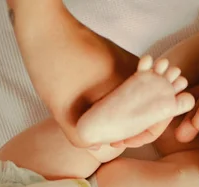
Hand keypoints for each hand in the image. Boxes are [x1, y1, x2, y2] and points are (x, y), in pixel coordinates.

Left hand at [10, 0, 137, 146]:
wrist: (44, 27)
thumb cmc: (52, 64)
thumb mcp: (61, 110)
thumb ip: (80, 137)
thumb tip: (98, 148)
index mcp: (129, 84)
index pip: (154, 119)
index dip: (140, 137)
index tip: (119, 143)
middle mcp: (137, 71)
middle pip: (150, 108)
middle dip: (134, 127)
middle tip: (114, 139)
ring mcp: (130, 62)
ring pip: (139, 97)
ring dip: (127, 113)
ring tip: (108, 127)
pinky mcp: (120, 58)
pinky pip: (130, 85)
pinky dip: (121, 99)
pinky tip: (102, 109)